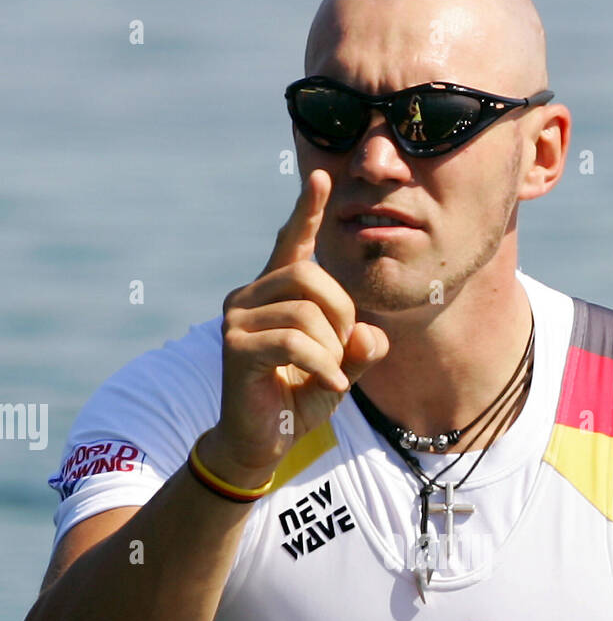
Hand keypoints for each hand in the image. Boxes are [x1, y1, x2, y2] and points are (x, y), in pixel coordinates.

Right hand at [202, 171, 390, 484]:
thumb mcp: (341, 369)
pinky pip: (295, 341)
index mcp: (273, 294)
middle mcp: (248, 297)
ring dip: (332, 348)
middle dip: (341, 313)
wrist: (260, 443)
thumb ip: (361, 347)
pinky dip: (324, 365)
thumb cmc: (297, 400)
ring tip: (328, 373)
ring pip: (306, 311)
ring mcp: (236, 320)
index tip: (321, 176)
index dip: (307, 211)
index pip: (291, 242)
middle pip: (311, 275)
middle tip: (342, 351)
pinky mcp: (236, 348)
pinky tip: (330, 383)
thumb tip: (370, 334)